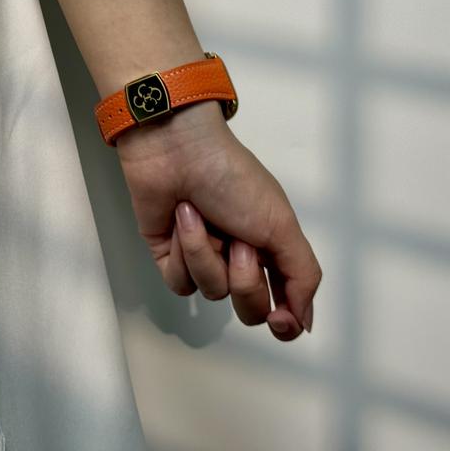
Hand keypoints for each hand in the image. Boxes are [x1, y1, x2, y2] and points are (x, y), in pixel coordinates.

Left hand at [115, 99, 321, 341]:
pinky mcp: (169, 256)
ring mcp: (202, 257)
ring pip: (211, 292)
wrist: (178, 150)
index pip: (284, 305)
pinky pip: (180, 282)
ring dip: (206, 253)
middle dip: (244, 279)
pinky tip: (179, 221)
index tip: (281, 318)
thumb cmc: (231, 177)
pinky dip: (181, 252)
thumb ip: (302, 275)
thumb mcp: (281, 224)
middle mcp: (238, 258)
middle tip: (237, 242)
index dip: (284, 322)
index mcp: (270, 248)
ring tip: (201, 216)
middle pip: (249, 309)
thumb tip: (304, 322)